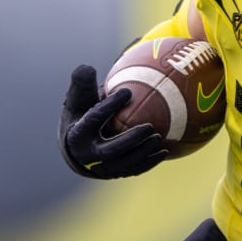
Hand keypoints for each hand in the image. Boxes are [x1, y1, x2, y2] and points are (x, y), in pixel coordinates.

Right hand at [58, 63, 166, 179]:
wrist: (77, 149)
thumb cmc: (81, 116)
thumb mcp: (78, 99)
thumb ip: (82, 83)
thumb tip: (88, 67)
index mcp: (77, 134)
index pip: (93, 120)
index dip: (110, 106)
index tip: (128, 91)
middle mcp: (88, 155)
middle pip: (111, 150)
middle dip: (131, 139)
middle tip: (149, 127)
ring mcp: (102, 168)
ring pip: (125, 163)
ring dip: (143, 152)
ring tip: (158, 137)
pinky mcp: (114, 174)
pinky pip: (133, 170)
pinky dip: (149, 162)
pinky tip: (164, 151)